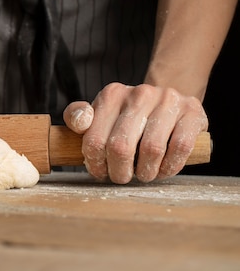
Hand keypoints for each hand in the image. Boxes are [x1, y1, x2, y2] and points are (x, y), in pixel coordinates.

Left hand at [63, 82, 207, 183]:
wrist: (167, 103)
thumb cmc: (126, 117)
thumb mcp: (98, 115)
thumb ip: (77, 118)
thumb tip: (80, 123)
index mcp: (111, 95)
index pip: (94, 140)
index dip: (96, 164)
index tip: (101, 171)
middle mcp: (139, 93)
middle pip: (121, 147)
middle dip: (119, 172)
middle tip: (122, 177)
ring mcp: (168, 100)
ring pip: (151, 149)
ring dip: (145, 172)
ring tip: (143, 174)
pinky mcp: (192, 111)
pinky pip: (180, 147)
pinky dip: (169, 167)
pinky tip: (162, 169)